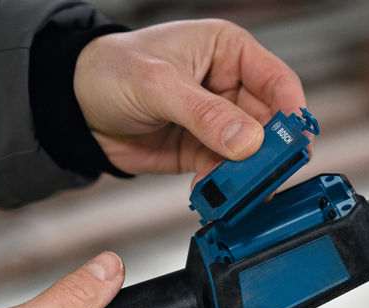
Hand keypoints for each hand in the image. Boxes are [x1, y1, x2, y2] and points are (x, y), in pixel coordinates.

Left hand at [73, 19, 306, 181]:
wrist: (74, 107)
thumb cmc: (110, 71)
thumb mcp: (158, 84)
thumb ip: (205, 114)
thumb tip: (248, 141)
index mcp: (228, 52)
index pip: (277, 80)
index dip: (291, 110)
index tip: (294, 140)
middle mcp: (230, 86)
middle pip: (269, 123)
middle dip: (268, 151)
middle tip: (265, 174)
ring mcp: (219, 122)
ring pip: (251, 153)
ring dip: (247, 174)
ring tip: (237, 190)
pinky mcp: (204, 151)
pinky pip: (227, 173)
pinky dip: (224, 186)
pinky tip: (214, 194)